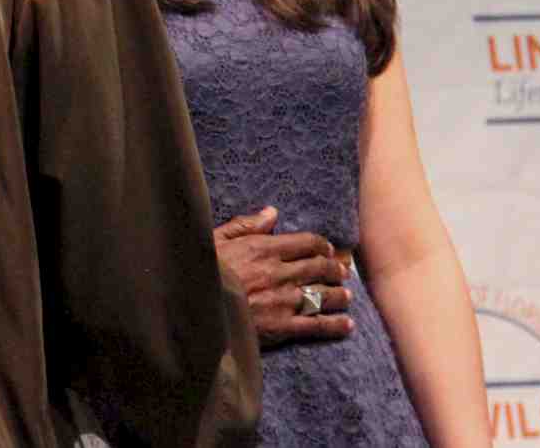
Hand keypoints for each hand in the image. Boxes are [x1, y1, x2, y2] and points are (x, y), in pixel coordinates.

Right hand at [213, 206, 353, 346]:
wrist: (192, 308)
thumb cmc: (200, 272)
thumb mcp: (216, 239)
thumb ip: (246, 225)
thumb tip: (272, 212)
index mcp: (264, 248)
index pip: (305, 242)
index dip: (321, 245)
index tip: (328, 249)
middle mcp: (279, 272)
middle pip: (318, 267)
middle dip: (334, 268)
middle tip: (342, 271)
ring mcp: (283, 300)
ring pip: (322, 295)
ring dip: (338, 294)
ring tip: (346, 296)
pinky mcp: (282, 326)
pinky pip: (316, 325)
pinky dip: (335, 325)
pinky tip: (347, 324)